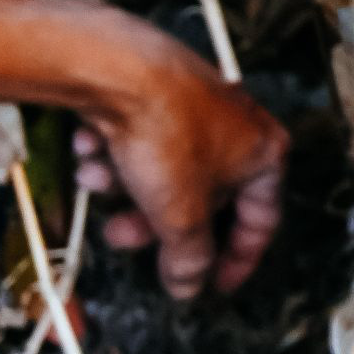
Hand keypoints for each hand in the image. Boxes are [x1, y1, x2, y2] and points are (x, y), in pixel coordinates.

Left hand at [72, 32, 287, 300]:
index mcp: (263, 152)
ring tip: (96, 179)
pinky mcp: (154, 90)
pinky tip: (90, 147)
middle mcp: (235, 124)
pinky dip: (110, 150)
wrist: (115, 68)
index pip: (260, 222)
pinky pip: (136, 137)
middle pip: (198, 196)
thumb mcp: (180, 215)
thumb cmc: (164, 131)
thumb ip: (188, 258)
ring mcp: (194, 104)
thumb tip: (187, 285)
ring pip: (160, 169)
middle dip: (153, 221)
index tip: (215, 286)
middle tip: (122, 235)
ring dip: (122, 184)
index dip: (236, 261)